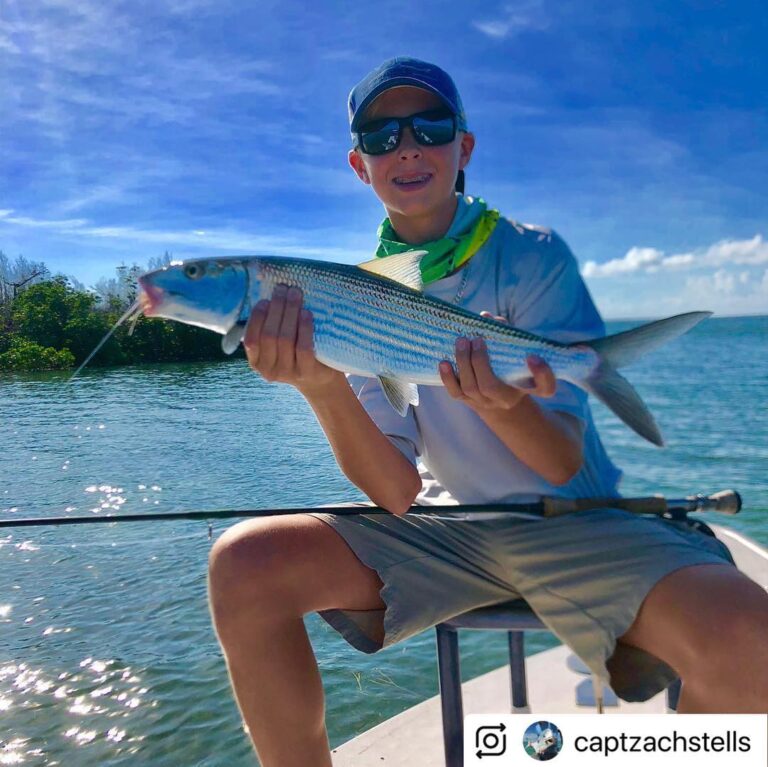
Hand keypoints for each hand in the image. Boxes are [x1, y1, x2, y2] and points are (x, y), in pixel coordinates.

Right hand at [243, 284, 342, 393]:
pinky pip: (303, 347)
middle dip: (276, 308)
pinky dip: (304, 328)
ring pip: (285, 339)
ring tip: (295, 294)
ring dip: (290, 312)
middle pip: (269, 335)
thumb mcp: (278, 346)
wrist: (321, 380)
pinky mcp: (306, 373)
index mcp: (257, 362)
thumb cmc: (296, 354)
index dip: (257, 317)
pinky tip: (306, 313)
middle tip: (283, 288)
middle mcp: (269, 371)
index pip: (251, 339)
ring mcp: (288, 373)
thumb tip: (271, 294)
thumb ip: (270, 327)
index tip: (265, 299)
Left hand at [439, 310, 556, 410]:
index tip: (533, 357)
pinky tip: (443, 362)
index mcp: (528, 387)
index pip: (545, 387)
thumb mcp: (515, 354)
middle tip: (477, 339)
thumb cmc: (509, 367)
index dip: (543, 374)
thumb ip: (506, 335)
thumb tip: (486, 317)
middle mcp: (507, 399)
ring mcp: (485, 402)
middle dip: (480, 362)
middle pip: (491, 387)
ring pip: (471, 388)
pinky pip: (456, 393)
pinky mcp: (468, 402)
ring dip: (463, 363)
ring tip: (461, 342)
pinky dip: (448, 378)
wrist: (497, 398)